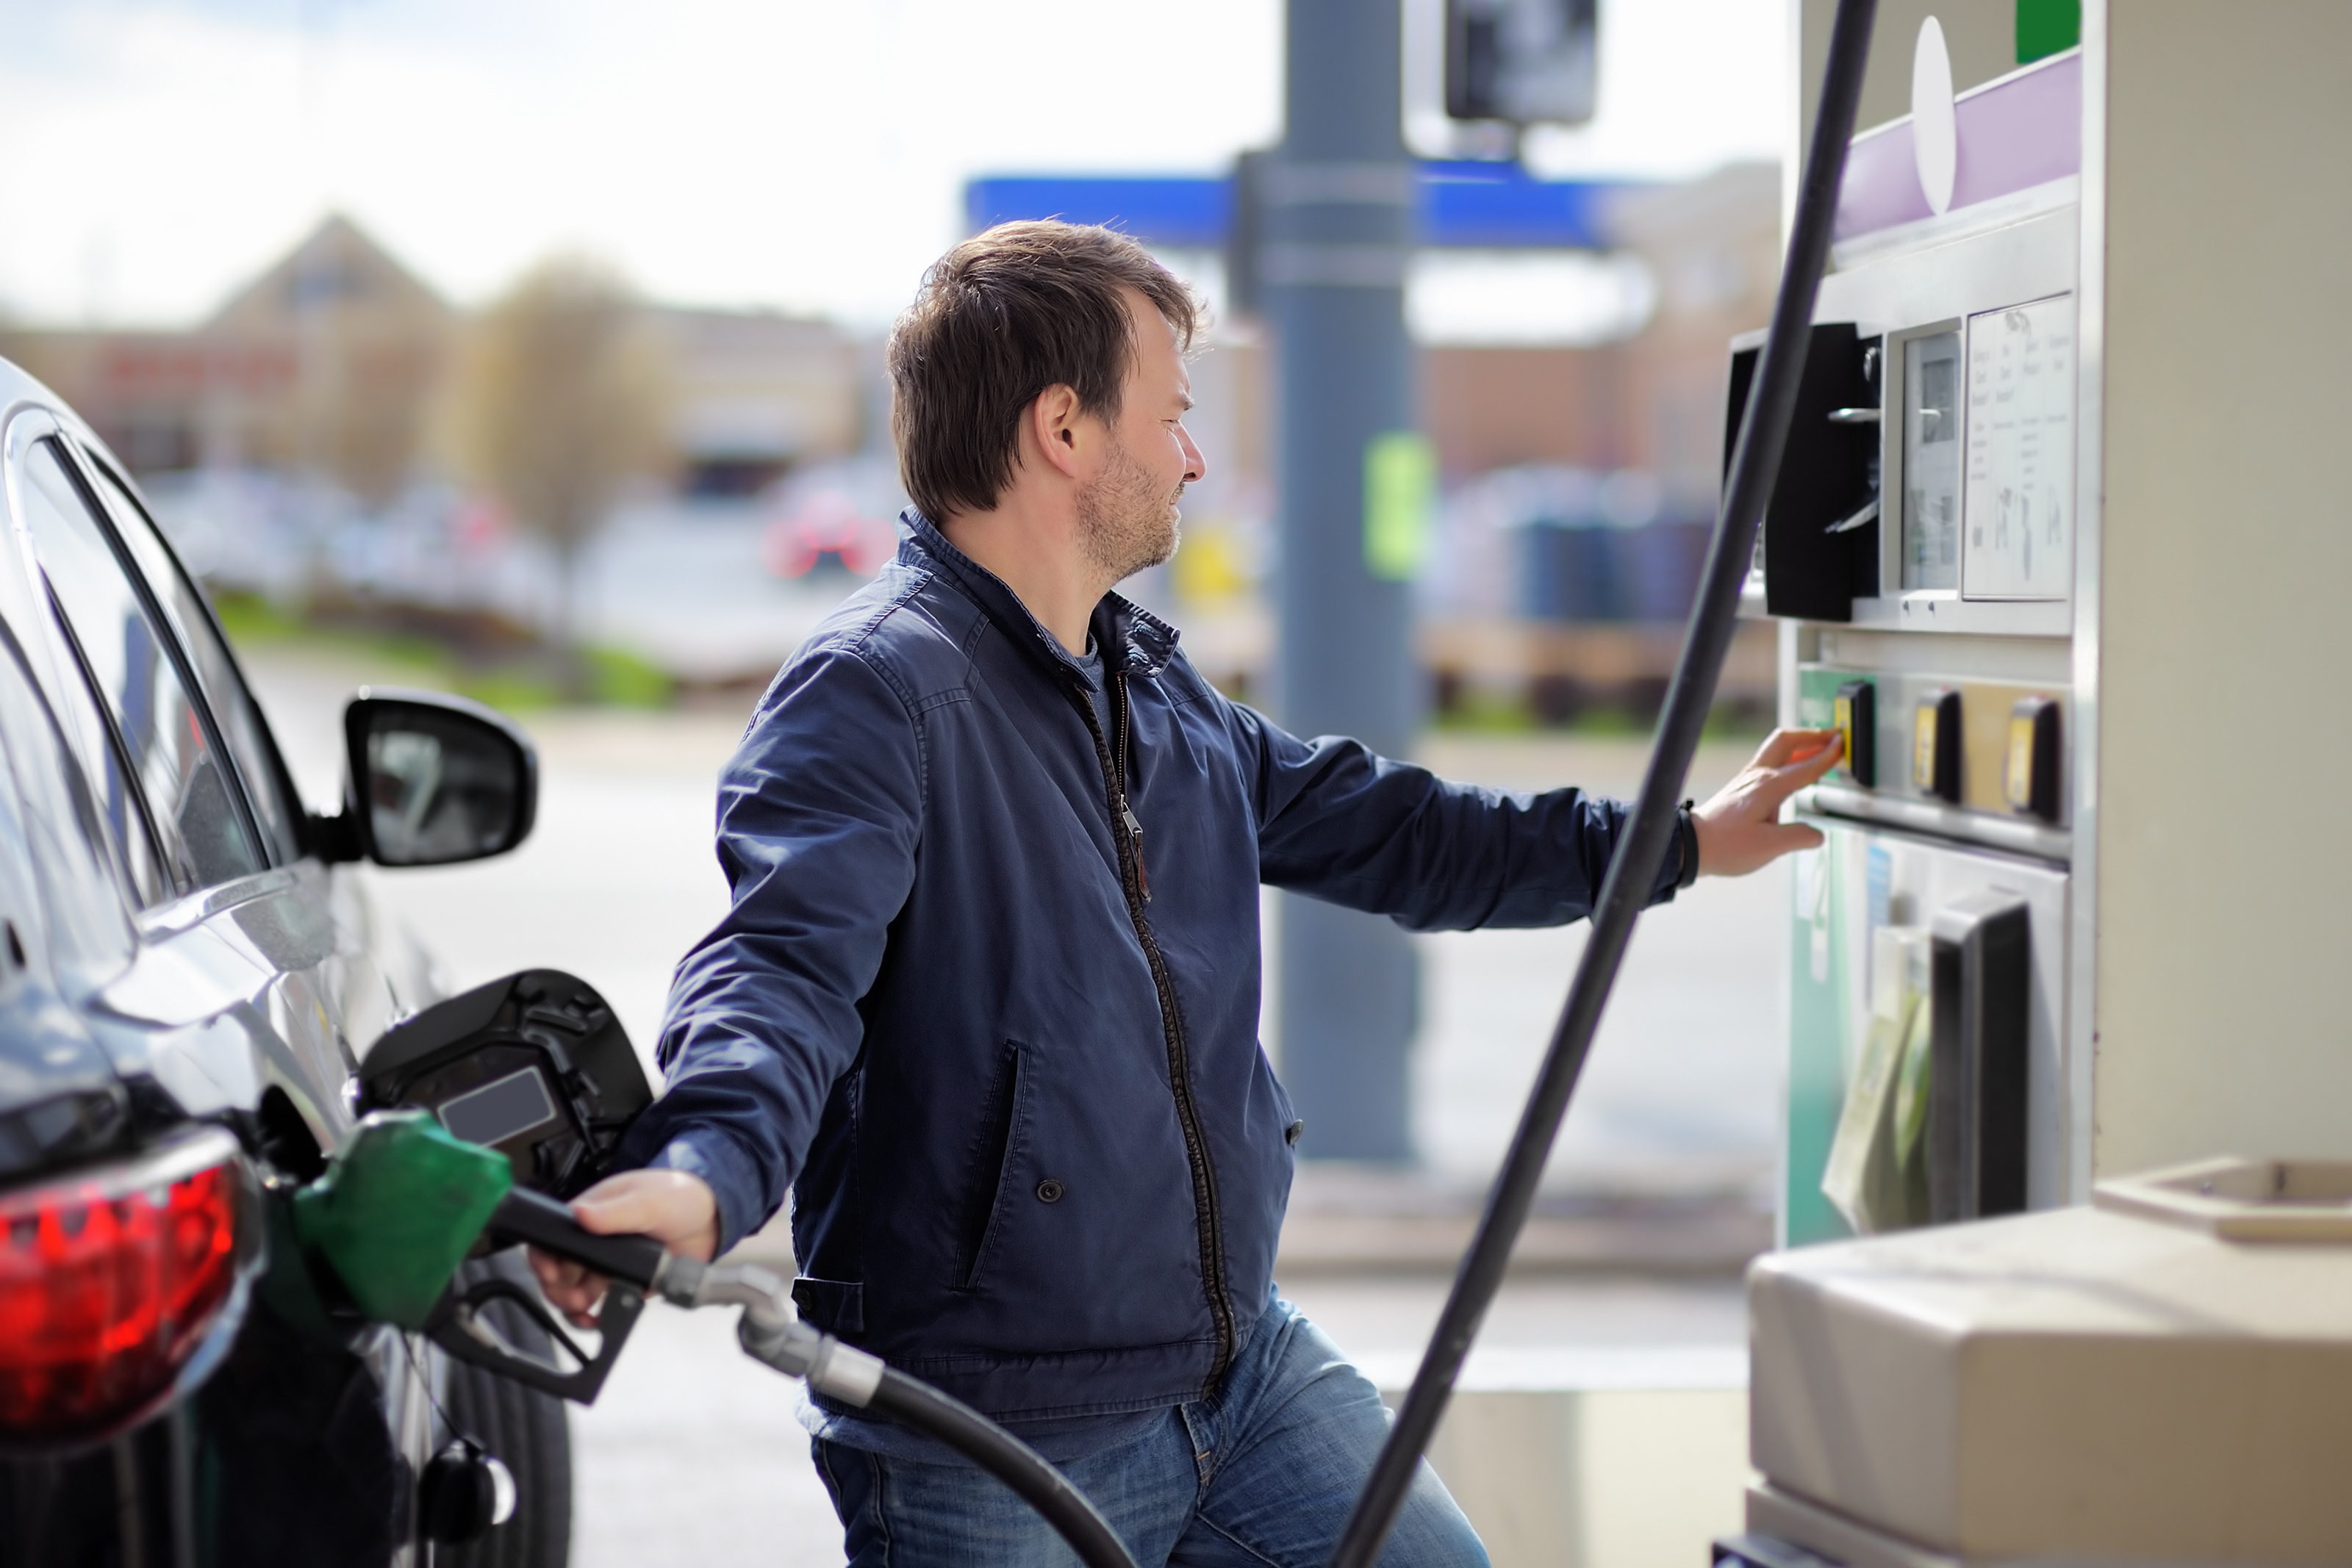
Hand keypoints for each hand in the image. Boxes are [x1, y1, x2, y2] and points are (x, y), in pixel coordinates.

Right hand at [527, 1168, 719, 1327]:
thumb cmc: (679, 1194)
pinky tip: (600, 1317)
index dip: (545, 1259)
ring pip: (576, 1289)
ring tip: (586, 1310)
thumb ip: (616, 1211)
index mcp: (592, 1212)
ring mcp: (609, 1261)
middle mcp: (595, 1239)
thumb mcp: (648, 1200)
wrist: (713, 1219)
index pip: (553, 1237)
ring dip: (575, 1305)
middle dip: (559, 1289)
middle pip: (560, 1269)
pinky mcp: (625, 1279)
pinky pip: (603, 1301)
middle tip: (573, 1299)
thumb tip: (582, 1214)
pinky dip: (597, 1313)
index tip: (552, 1276)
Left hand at [1689, 728, 1842, 878]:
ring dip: (1800, 743)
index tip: (1843, 745)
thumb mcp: (1769, 847)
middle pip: (1786, 740)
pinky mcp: (1741, 785)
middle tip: (1833, 735)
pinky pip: (1769, 761)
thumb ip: (1799, 838)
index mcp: (1769, 787)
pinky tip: (1794, 768)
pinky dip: (1787, 757)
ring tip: (1818, 747)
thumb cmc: (1726, 845)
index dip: (1827, 756)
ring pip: (1776, 748)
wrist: (1691, 844)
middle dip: (1812, 734)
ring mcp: (1747, 778)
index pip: (1806, 767)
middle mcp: (1757, 776)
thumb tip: (1817, 835)